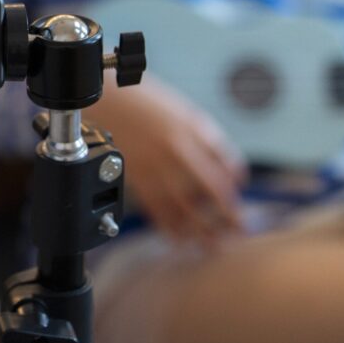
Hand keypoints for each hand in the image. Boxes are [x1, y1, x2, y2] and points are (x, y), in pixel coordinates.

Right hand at [85, 75, 247, 246]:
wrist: (104, 98)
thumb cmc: (139, 98)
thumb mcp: (178, 107)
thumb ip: (200, 132)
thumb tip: (221, 161)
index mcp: (195, 129)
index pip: (228, 162)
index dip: (236, 180)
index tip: (238, 189)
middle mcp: (180, 149)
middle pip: (214, 189)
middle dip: (229, 213)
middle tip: (239, 228)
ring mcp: (158, 165)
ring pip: (187, 206)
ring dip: (202, 229)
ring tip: (213, 244)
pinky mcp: (137, 176)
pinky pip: (158, 208)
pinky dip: (170, 226)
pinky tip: (178, 237)